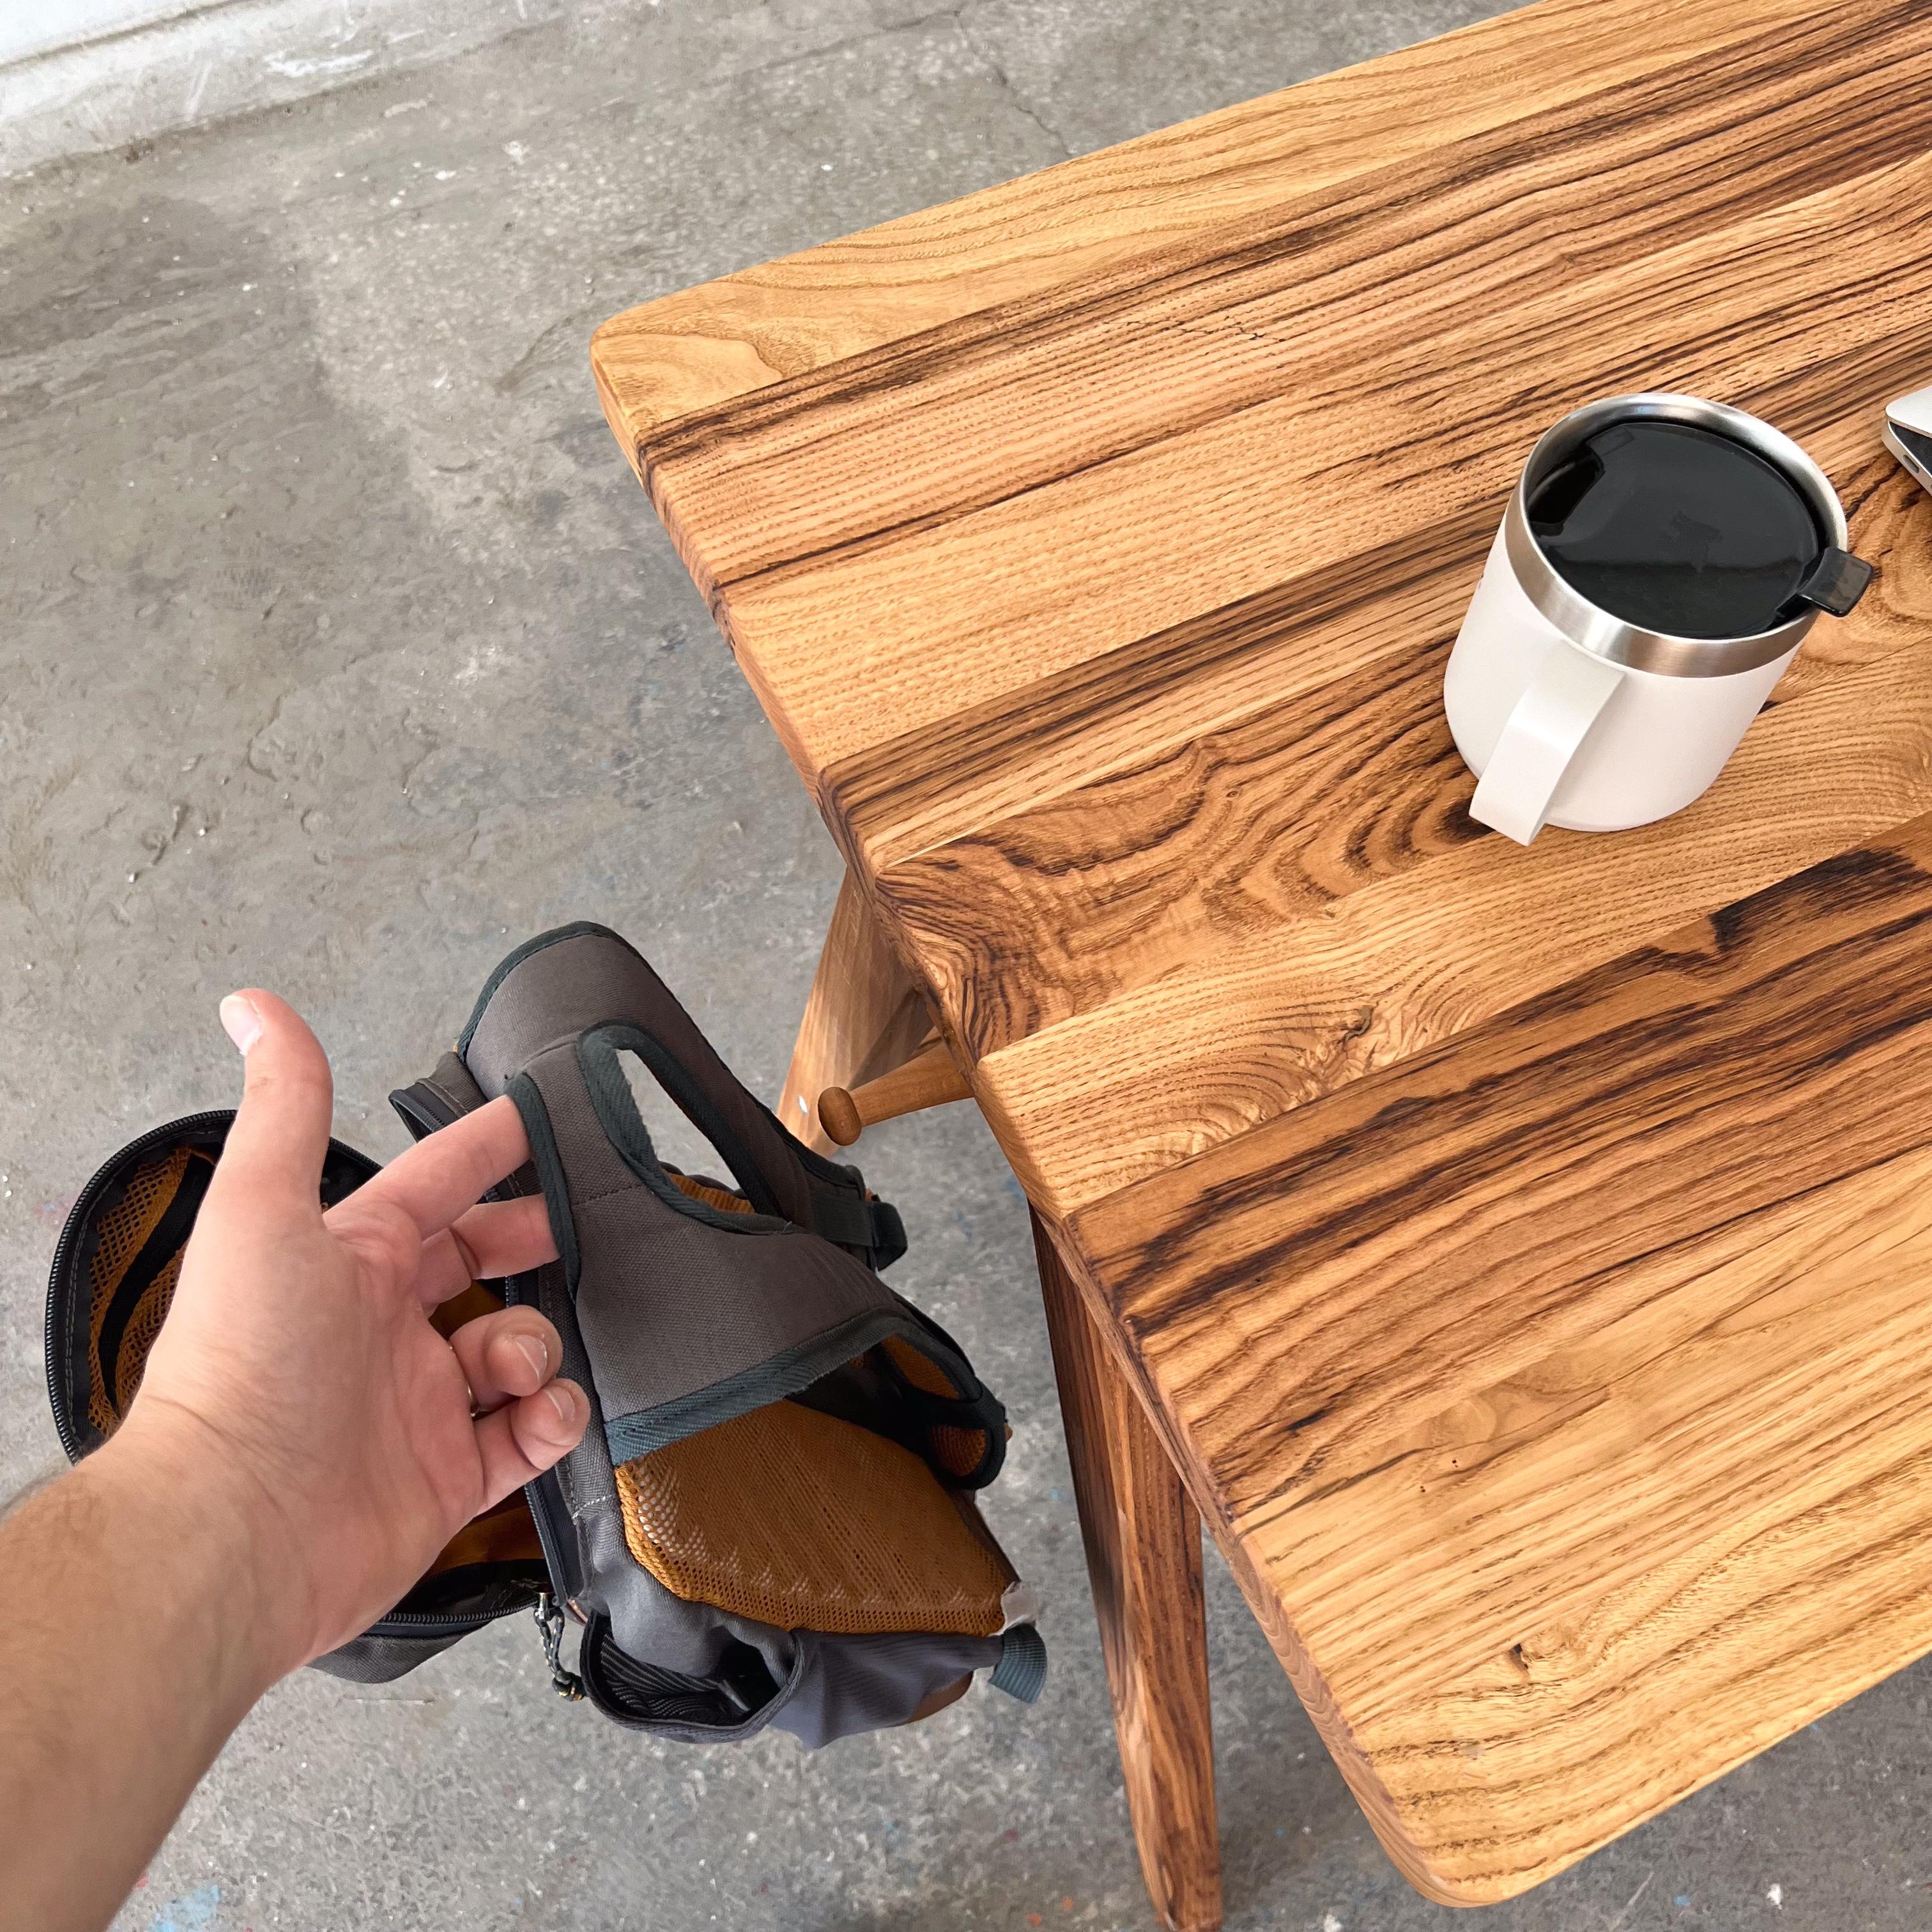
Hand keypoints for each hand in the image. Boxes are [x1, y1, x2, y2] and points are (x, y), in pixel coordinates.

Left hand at [109, 988, 585, 1677]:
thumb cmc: (242, 1366)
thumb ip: (286, 1107)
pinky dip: (552, 1421)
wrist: (236, 1529)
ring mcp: (417, 1407)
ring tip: (516, 1362)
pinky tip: (540, 1413)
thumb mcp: (262, 1210)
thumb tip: (254, 1006)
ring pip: (514, 1351)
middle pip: (482, 1265)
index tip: (535, 1119)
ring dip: (537, 1343)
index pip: (433, 1188)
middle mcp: (382, 1331)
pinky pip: (527, 1438)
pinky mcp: (446, 1480)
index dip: (484, 1151)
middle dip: (531, 1242)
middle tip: (575, 1231)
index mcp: (349, 1263)